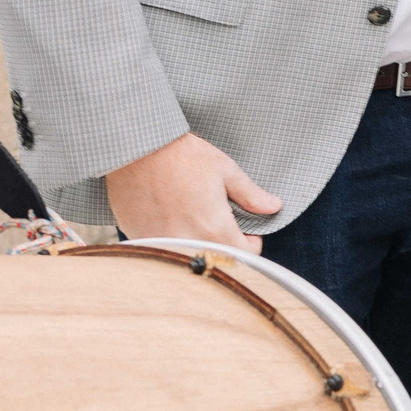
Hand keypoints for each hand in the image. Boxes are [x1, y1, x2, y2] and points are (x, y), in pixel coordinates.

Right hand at [104, 132, 282, 250]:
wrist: (137, 149)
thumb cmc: (183, 156)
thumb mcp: (225, 171)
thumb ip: (251, 195)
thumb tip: (273, 207)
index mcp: (214, 229)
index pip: (244, 257)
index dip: (250, 244)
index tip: (247, 231)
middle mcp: (187, 243)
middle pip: (216, 261)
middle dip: (225, 247)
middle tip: (221, 225)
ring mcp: (161, 244)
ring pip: (188, 258)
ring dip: (198, 246)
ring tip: (195, 220)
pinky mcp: (140, 238)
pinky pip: (163, 250)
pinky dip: (171, 242)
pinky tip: (171, 219)